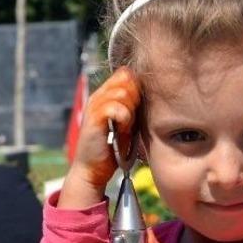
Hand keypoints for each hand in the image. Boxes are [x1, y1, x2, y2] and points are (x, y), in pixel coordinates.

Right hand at [58, 66, 141, 209]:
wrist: (93, 168)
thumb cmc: (112, 147)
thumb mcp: (126, 122)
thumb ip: (133, 105)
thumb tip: (149, 92)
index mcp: (106, 94)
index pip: (125, 73)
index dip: (136, 86)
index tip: (137, 107)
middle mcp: (98, 96)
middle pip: (126, 78)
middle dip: (135, 98)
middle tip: (131, 118)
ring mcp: (94, 106)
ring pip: (123, 92)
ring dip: (130, 110)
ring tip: (125, 126)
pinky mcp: (94, 118)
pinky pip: (116, 107)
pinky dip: (124, 119)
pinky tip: (121, 130)